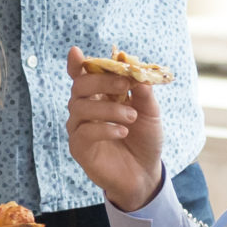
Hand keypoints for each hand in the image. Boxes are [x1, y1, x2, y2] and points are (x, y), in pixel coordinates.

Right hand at [65, 48, 165, 211]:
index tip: (76, 52)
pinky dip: (104, 128)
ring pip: (80, 107)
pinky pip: (84, 132)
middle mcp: (85, 109)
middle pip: (80, 86)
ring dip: (109, 108)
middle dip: (102, 81)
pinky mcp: (79, 148)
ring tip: (132, 117)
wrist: (145, 173)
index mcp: (99, 95)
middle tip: (125, 84)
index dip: (77, 64)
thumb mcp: (150, 112)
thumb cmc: (145, 139)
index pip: (83, 75)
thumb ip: (143, 92)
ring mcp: (79, 128)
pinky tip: (123, 132)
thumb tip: (136, 69)